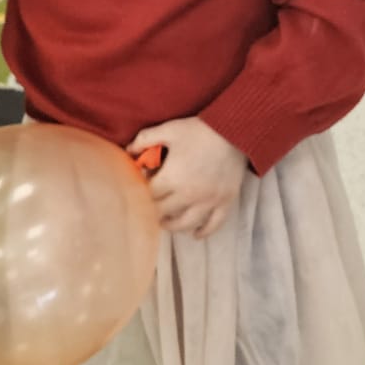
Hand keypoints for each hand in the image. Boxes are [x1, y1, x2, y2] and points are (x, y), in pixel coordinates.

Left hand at [129, 119, 245, 239]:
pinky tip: (196, 235)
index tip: (144, 187)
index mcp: (172, 178)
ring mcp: (208, 201)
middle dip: (154, 209)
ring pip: (185, 223)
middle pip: (164, 212)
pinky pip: (214, 224)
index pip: (149, 195)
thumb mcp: (169, 129)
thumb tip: (128, 151)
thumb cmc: (200, 130)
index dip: (143, 191)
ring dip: (173, 225)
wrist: (236, 132)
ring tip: (166, 222)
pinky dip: (204, 232)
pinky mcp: (225, 202)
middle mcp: (189, 195)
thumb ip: (145, 139)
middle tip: (151, 206)